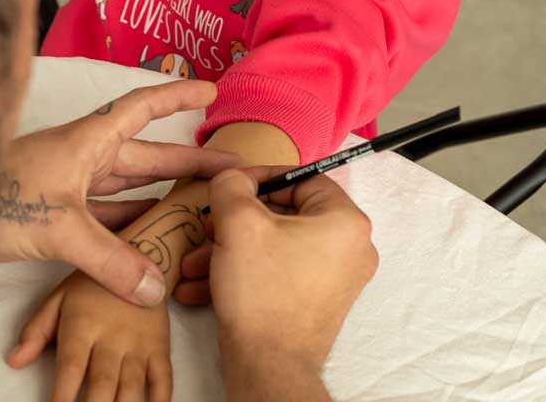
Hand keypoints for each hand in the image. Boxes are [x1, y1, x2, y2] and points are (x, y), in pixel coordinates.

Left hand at [0, 80, 237, 305]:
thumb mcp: (59, 228)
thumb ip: (109, 260)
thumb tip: (155, 287)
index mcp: (87, 140)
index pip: (142, 108)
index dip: (177, 97)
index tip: (211, 90)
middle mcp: (84, 157)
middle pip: (148, 155)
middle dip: (190, 160)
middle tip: (231, 167)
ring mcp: (71, 185)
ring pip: (131, 187)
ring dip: (165, 194)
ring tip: (203, 202)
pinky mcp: (59, 214)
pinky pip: (110, 216)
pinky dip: (134, 224)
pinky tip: (155, 233)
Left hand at [9, 269, 170, 401]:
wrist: (141, 258)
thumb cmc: (91, 287)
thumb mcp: (58, 299)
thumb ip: (36, 331)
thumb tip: (13, 361)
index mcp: (83, 326)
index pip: (70, 368)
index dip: (62, 397)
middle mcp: (112, 337)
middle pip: (102, 383)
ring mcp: (139, 343)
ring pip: (132, 386)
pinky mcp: (160, 346)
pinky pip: (164, 377)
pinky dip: (160, 399)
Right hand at [201, 167, 378, 374]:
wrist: (268, 367)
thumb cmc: (262, 293)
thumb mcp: (238, 223)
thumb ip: (233, 185)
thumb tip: (234, 177)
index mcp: (346, 221)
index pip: (301, 179)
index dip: (260, 179)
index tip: (230, 188)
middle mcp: (350, 249)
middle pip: (284, 216)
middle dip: (235, 224)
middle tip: (208, 228)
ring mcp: (335, 279)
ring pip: (274, 247)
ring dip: (230, 252)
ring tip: (195, 264)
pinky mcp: (316, 302)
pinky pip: (278, 273)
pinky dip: (244, 274)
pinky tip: (203, 286)